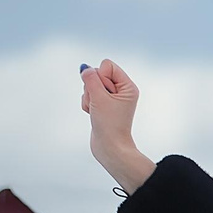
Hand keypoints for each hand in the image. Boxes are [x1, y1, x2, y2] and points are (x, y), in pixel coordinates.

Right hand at [79, 59, 154, 193]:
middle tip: (101, 104)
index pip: (107, 65)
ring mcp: (112, 98)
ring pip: (90, 85)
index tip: (106, 94)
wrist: (110, 147)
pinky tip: (94, 114)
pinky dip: (87, 104)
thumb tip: (85, 67)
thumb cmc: (109, 124)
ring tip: (97, 111)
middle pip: (97, 74)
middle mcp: (122, 91)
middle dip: (93, 88)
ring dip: (89, 97)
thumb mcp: (99, 97)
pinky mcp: (103, 105)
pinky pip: (88, 95)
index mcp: (128, 87)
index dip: (101, 76)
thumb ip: (90, 79)